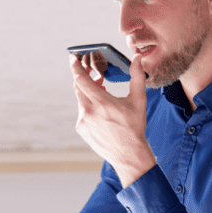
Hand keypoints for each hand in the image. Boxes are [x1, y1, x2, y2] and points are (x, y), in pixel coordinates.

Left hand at [70, 53, 155, 186]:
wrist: (129, 155)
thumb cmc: (134, 128)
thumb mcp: (138, 100)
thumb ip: (137, 76)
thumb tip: (137, 59)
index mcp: (102, 103)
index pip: (82, 79)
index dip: (75, 66)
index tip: (73, 57)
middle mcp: (89, 112)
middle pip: (79, 87)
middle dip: (83, 76)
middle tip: (90, 69)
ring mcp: (83, 121)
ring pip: (81, 99)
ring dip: (89, 92)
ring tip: (101, 88)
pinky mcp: (81, 129)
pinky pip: (82, 112)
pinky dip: (90, 106)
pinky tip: (101, 109)